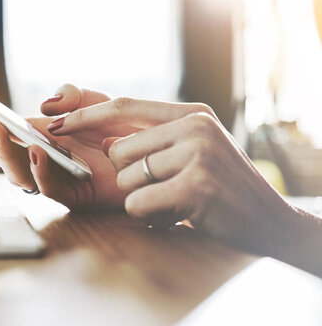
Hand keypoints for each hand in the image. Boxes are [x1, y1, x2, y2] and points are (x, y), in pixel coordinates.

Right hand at [0, 84, 127, 208]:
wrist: (151, 154)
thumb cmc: (120, 130)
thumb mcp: (94, 102)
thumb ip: (71, 96)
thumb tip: (43, 106)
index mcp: (36, 137)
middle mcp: (38, 159)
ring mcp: (52, 178)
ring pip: (15, 174)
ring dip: (2, 151)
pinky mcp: (72, 195)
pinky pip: (48, 189)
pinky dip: (39, 172)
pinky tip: (37, 152)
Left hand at [49, 96, 317, 261]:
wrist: (269, 220)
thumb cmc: (219, 186)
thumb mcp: (190, 149)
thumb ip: (149, 136)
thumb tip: (104, 136)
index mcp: (190, 113)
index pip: (123, 105)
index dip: (85, 115)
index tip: (55, 122)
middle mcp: (194, 126)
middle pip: (118, 148)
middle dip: (127, 175)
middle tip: (160, 186)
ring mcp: (198, 154)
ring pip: (127, 178)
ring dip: (142, 197)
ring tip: (177, 200)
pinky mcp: (197, 185)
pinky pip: (138, 203)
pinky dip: (150, 215)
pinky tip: (179, 215)